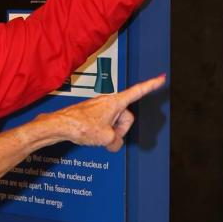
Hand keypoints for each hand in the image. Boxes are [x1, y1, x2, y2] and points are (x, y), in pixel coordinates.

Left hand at [40, 74, 166, 151]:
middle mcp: (109, 102)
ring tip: (96, 136)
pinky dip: (101, 133)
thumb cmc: (81, 126)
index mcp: (116, 102)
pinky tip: (91, 136)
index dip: (151, 86)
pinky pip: (104, 125)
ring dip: (110, 133)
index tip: (161, 78)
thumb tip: (113, 143)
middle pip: (126, 117)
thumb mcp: (106, 138)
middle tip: (108, 136)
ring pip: (114, 123)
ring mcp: (100, 108)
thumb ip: (116, 141)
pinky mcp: (92, 114)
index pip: (138, 92)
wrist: (61, 125)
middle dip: (121, 130)